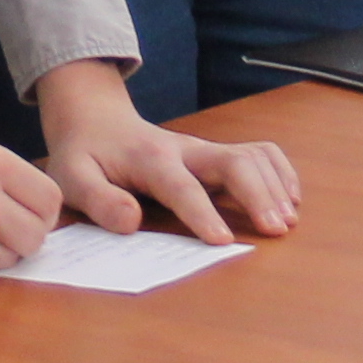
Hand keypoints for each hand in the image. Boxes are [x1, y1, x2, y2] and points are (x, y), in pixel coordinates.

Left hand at [31, 60, 298, 244]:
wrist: (97, 122)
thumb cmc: (85, 156)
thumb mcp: (73, 178)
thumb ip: (99, 200)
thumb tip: (131, 222)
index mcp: (151, 160)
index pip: (182, 187)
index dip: (203, 213)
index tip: (223, 241)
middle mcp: (186, 150)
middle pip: (233, 161)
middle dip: (259, 194)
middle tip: (277, 230)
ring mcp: (206, 150)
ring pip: (253, 155)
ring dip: (275, 185)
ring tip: (286, 221)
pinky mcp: (218, 155)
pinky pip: (260, 153)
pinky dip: (281, 172)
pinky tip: (290, 199)